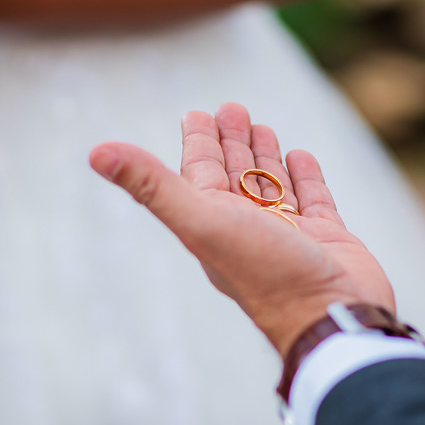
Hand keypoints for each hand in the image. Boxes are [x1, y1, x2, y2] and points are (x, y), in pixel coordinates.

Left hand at [89, 103, 394, 356]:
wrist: (329, 317)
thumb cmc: (266, 273)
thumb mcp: (201, 222)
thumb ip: (152, 186)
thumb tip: (95, 152)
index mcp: (214, 225)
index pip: (200, 174)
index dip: (198, 143)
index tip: (197, 113)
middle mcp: (248, 230)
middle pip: (234, 176)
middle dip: (231, 142)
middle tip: (232, 108)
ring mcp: (289, 235)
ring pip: (272, 186)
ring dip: (264, 157)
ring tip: (263, 128)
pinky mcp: (326, 240)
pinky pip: (312, 200)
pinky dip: (305, 177)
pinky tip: (301, 157)